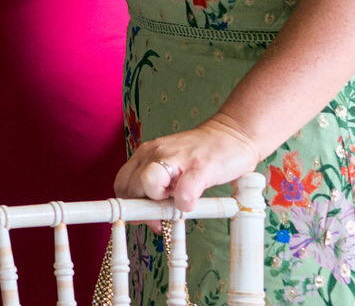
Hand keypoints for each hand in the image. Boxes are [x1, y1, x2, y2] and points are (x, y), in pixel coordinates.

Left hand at [115, 114, 263, 211]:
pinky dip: (185, 204)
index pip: (121, 184)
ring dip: (158, 203)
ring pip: (148, 183)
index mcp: (145, 155)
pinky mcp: (200, 166)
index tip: (142, 219)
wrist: (232, 133)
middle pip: (130, 188)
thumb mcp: (171, 171)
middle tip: (161, 218)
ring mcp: (177, 158)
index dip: (129, 208)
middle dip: (142, 210)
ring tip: (174, 204)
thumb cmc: (200, 157)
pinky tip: (191, 204)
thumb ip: (158, 190)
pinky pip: (184, 191)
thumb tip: (152, 220)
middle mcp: (155, 153)